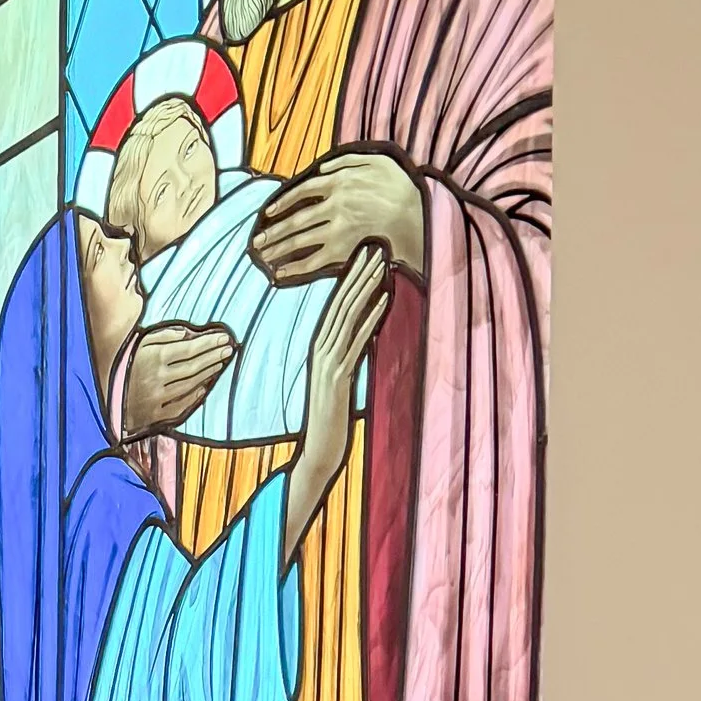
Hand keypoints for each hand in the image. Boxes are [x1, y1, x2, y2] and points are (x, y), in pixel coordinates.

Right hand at [121, 321, 234, 437]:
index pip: (189, 349)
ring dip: (208, 374)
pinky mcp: (156, 415)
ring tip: (220, 363)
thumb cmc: (123, 366)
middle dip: (213, 356)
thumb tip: (186, 334)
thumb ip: (162, 337)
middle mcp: (157, 379)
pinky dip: (194, 396)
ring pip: (190, 385)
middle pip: (193, 367)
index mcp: (153, 358)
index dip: (209, 343)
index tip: (224, 338)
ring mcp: (157, 399)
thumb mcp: (138, 344)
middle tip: (228, 349)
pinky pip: (181, 405)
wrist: (105, 400)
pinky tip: (204, 386)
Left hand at [251, 148, 425, 283]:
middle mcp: (332, 204)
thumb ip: (347, 159)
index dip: (282, 203)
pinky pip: (312, 262)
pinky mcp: (342, 250)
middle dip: (274, 232)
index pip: (302, 192)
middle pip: (295, 219)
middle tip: (257, 242)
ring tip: (262, 256)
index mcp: (338, 181)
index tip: (268, 212)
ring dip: (278, 249)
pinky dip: (293, 269)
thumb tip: (325, 164)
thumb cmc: (399, 187)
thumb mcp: (376, 161)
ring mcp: (335, 229)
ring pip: (299, 240)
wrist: (415, 215)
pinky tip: (279, 274)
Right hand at [302, 246, 391, 459]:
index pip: (335, 306)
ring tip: (380, 264)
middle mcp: (320, 352)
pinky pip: (356, 342)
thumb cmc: (330, 422)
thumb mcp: (337, 385)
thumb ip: (345, 360)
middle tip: (375, 246)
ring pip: (347, 317)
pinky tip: (383, 301)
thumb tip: (361, 340)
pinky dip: (370, 319)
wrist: (317, 455)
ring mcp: (327, 364)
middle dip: (358, 274)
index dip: (349, 279)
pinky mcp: (338, 379)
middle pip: (340, 304)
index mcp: (318, 350)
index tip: (365, 254)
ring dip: (365, 288)